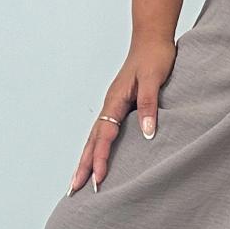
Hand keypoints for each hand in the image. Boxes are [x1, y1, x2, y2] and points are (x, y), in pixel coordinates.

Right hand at [66, 31, 177, 193]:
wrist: (152, 38)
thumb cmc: (156, 57)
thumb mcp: (154, 80)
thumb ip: (149, 106)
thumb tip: (146, 133)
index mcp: (116, 100)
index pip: (105, 136)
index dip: (101, 159)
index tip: (98, 180)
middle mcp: (110, 104)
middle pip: (92, 141)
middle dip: (83, 166)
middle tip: (74, 190)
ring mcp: (112, 105)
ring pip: (94, 137)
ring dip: (86, 159)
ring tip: (77, 180)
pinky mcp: (119, 104)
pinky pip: (103, 131)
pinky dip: (96, 147)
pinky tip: (97, 157)